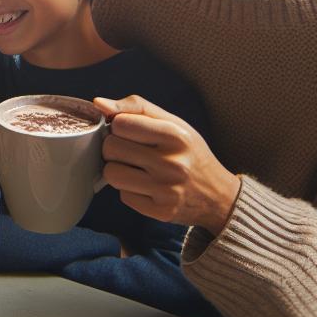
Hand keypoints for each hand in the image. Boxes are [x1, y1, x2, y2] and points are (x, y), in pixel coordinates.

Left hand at [94, 96, 240, 234]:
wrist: (218, 195)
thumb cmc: (189, 153)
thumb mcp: (173, 123)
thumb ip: (136, 107)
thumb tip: (99, 103)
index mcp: (176, 135)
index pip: (121, 124)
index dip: (118, 126)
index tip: (128, 131)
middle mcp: (173, 163)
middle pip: (111, 148)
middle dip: (114, 148)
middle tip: (131, 152)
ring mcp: (167, 190)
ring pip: (111, 174)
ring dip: (117, 170)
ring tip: (136, 169)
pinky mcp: (161, 212)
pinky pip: (123, 196)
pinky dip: (129, 190)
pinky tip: (146, 187)